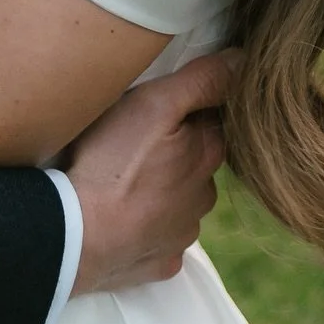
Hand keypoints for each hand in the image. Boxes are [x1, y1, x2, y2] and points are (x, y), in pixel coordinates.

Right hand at [65, 50, 237, 292]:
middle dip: (179, 149)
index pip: (214, 121)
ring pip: (180, 200)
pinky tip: (125, 213)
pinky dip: (148, 224)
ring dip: (163, 187)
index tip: (166, 103)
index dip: (193, 108)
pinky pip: (160, 237)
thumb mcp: (155, 104)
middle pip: (197, 162)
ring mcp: (181, 234)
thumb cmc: (114, 162)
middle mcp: (202, 197)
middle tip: (139, 136)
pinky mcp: (159, 262)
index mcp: (206, 155)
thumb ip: (202, 81)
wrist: (79, 236)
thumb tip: (244, 61)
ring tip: (126, 174)